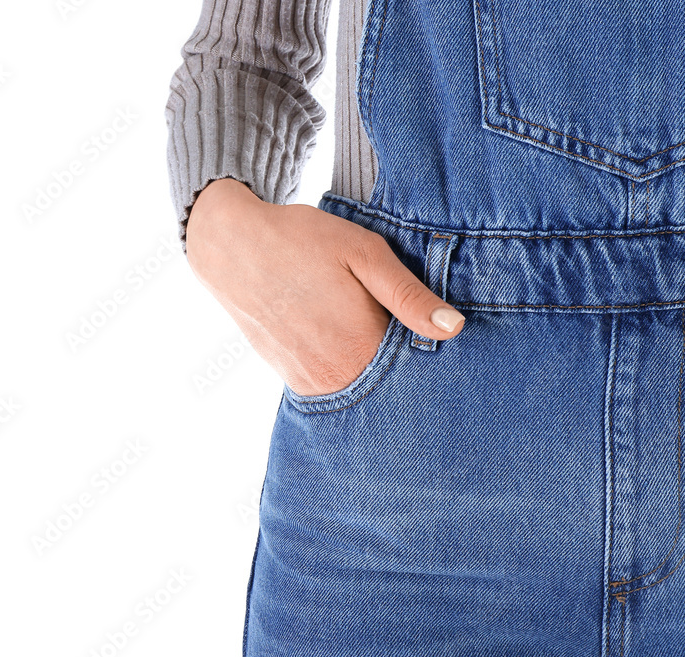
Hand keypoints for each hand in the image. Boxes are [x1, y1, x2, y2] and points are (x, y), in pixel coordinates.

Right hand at [185, 178, 465, 396]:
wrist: (231, 248)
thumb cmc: (302, 242)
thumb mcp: (365, 254)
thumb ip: (410, 295)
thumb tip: (454, 328)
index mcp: (360, 347)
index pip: (418, 368)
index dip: (432, 350)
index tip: (434, 331)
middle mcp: (336, 377)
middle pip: (392, 383)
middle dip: (405, 362)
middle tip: (398, 322)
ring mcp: (312, 384)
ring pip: (364, 386)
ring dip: (376, 366)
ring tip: (366, 324)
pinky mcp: (296, 382)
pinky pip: (338, 384)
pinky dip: (350, 368)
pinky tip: (344, 335)